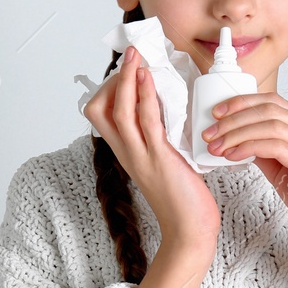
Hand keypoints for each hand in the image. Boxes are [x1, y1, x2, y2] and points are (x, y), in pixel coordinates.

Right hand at [83, 45, 219, 248]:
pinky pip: (145, 121)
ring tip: (135, 56)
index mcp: (126, 152)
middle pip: (98, 109)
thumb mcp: (166, 162)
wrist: (190, 231)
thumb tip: (173, 111)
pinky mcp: (158, 158)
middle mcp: (125, 152)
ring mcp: (139, 155)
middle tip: (131, 58)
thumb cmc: (183, 200)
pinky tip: (148, 78)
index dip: (108, 89)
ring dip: (126, 78)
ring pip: (118, 110)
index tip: (128, 71)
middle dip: (111, 79)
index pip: (100, 115)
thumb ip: (162, 139)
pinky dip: (144, 96)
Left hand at [198, 92, 287, 264]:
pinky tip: (233, 156)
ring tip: (216, 146)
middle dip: (234, 118)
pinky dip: (249, 148)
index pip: (275, 102)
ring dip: (237, 133)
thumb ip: (267, 152)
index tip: (217, 113)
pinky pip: (277, 147)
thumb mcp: (285, 172)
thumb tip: (238, 138)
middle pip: (271, 109)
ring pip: (272, 125)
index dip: (243, 103)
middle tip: (210, 132)